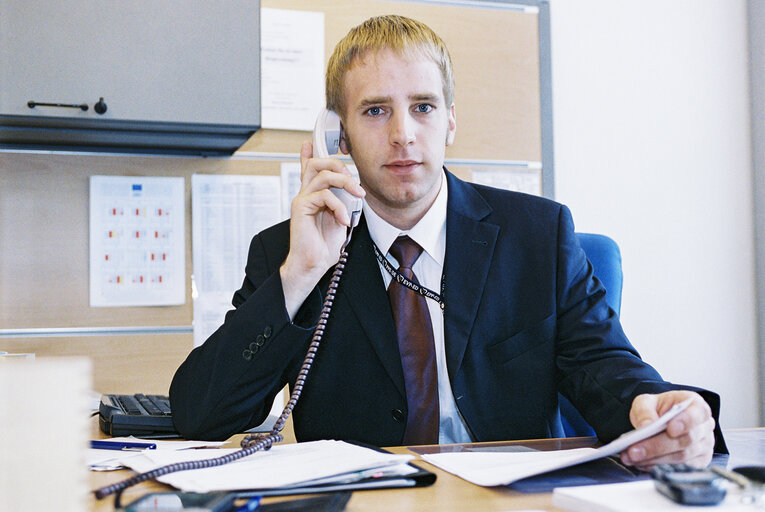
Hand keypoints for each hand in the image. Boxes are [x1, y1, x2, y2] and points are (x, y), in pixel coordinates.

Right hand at [280, 141, 364, 318]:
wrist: (313, 264)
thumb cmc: (325, 246)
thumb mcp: (340, 219)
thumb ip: (343, 202)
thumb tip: (353, 190)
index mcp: (314, 196)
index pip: (308, 169)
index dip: (308, 153)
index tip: (309, 142)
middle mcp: (305, 193)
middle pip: (316, 163)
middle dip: (339, 164)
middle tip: (355, 180)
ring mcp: (302, 199)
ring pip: (323, 174)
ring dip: (346, 182)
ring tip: (357, 196)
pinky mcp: (300, 207)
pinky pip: (324, 195)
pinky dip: (339, 206)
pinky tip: (344, 219)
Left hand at [620, 391, 714, 469]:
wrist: (661, 420)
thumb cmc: (659, 409)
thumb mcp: (647, 402)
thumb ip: (645, 410)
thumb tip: (645, 426)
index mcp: (696, 406)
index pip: (697, 414)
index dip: (685, 422)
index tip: (670, 429)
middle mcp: (704, 427)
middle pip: (686, 440)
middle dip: (657, 446)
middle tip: (634, 450)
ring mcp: (703, 447)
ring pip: (681, 457)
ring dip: (654, 460)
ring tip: (632, 457)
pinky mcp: (698, 463)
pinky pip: (679, 469)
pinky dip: (658, 467)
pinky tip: (641, 464)